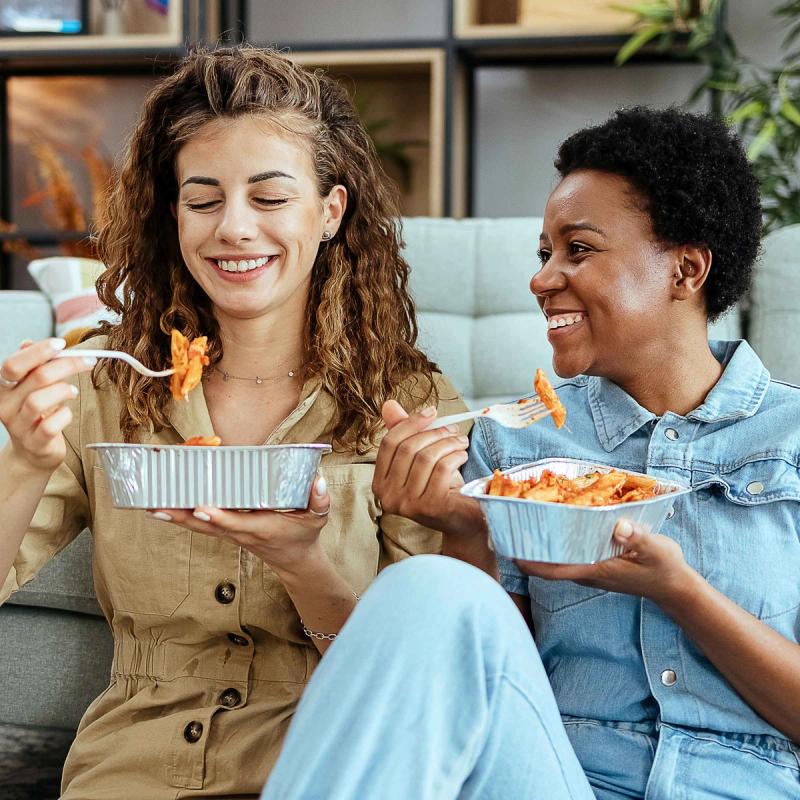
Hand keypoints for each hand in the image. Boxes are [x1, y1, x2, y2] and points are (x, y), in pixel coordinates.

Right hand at [0, 338, 95, 472]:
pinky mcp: (34, 443)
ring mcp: (18, 426)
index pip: (13, 364)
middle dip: (66, 365)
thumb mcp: (32, 388)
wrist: (32, 452)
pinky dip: (64, 415)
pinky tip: (67, 412)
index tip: (61, 343)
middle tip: (88, 362)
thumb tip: (29, 342)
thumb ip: (33, 367)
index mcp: (3, 387)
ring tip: (73, 392)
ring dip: (64, 391)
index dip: (38, 351)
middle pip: (35, 378)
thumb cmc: (37, 414)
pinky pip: (49, 426)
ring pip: (39, 401)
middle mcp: (5, 405)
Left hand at [147, 475, 330, 572]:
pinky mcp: (225, 531)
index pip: (237, 523)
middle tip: (157, 506)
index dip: (219, 517)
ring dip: (175, 517)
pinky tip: (162, 507)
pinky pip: (199, 524)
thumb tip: (318, 480)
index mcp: (261, 528)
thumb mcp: (319, 518)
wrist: (294, 560)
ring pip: (198, 526)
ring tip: (150, 506)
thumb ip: (319, 500)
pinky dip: (180, 516)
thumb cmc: (304, 534)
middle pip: (207, 526)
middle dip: (182, 517)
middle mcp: (240, 533)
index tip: (202, 507)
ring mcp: (230, 533)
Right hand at [372, 400, 469, 532]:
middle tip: (453, 429)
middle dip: (434, 432)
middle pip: (408, 448)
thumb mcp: (419, 458)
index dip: (410, 423)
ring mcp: (408, 504)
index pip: (389, 443)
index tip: (432, 412)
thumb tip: (389, 404)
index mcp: (380, 483)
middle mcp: (388, 496)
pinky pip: (442, 469)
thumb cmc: (440, 486)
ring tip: (461, 442)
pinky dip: (456, 457)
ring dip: (448, 443)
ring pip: (426, 457)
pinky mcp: (430, 507)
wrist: (462, 518)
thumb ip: (404, 433)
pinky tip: (462, 457)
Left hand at [516, 519, 694, 604]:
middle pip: (547, 561)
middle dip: (528, 544)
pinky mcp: (594, 563)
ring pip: (556, 556)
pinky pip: (568, 552)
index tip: (507, 544)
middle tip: (510, 520)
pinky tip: (555, 519)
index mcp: (592, 569)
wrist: (674, 586)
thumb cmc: (664, 569)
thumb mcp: (656, 550)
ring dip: (541, 540)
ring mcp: (589, 568)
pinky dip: (557, 539)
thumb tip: (619, 526)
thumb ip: (638, 538)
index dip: (526, 560)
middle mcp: (585, 571)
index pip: (550, 569)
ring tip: (525, 515)